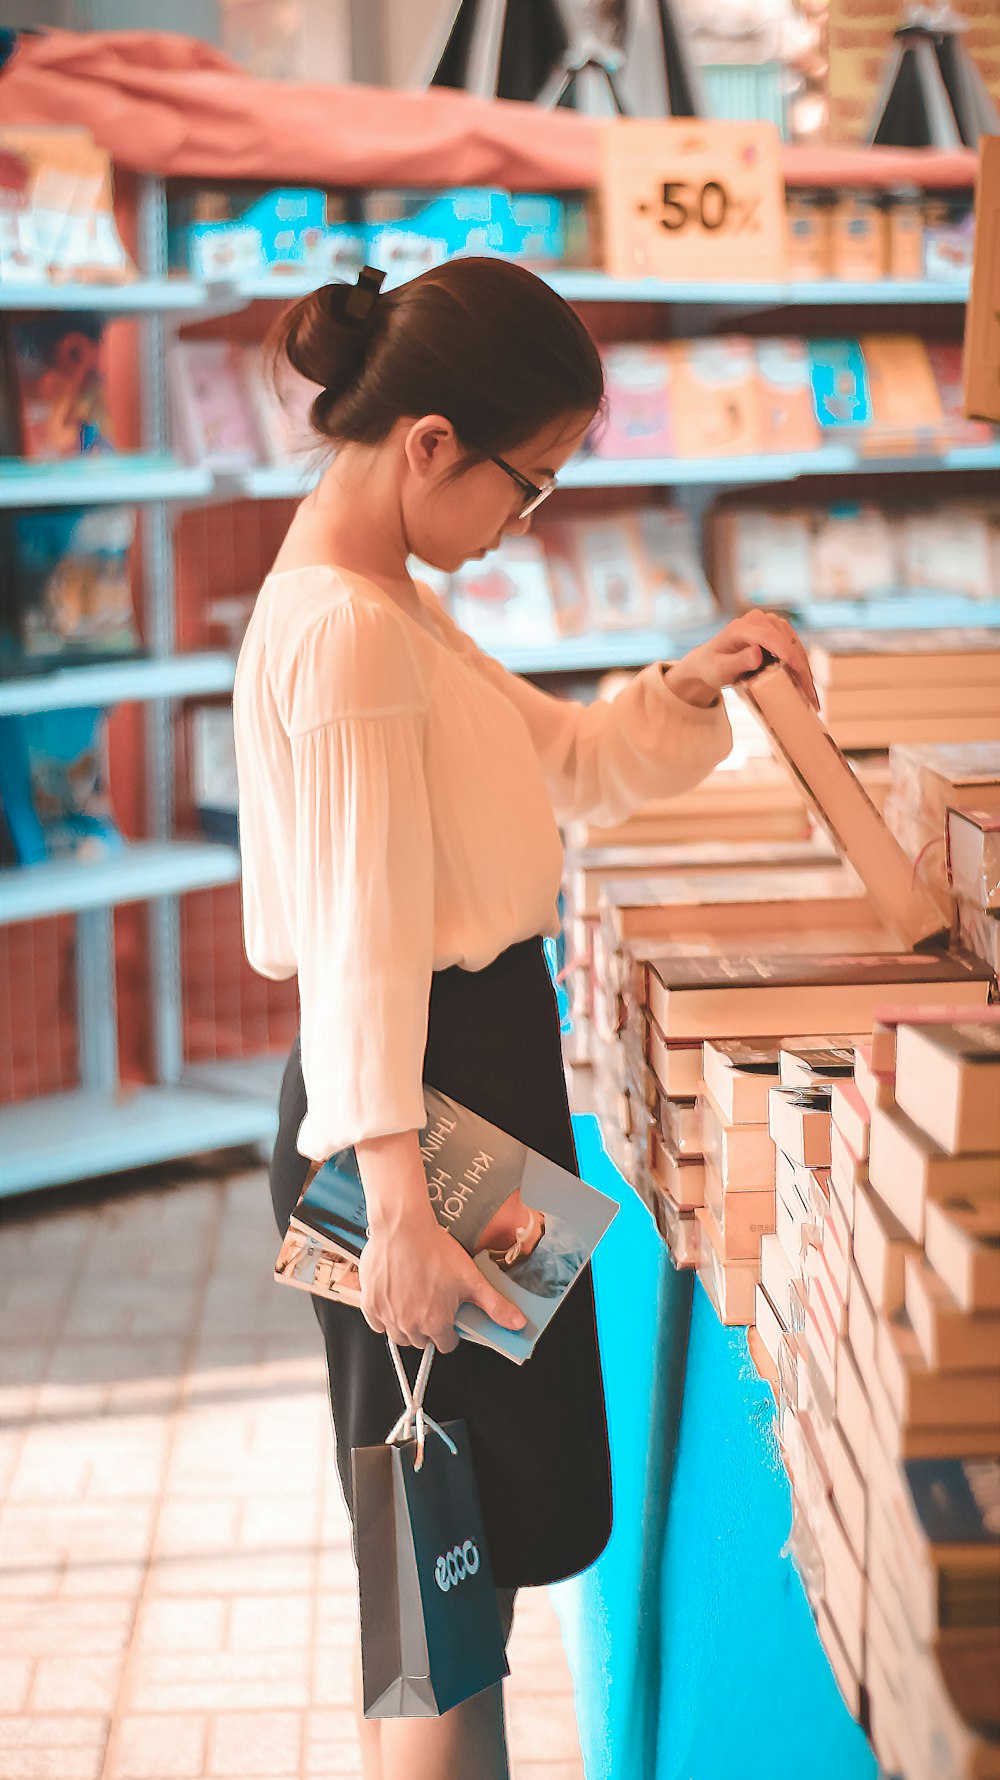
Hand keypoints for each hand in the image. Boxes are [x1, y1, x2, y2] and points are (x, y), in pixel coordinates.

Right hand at [357, 1209, 527, 1353]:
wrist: (403, 1227)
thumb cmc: (435, 1250)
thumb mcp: (472, 1278)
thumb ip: (495, 1306)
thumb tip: (517, 1324)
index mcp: (436, 1322)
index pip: (447, 1345)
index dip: (451, 1330)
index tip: (449, 1315)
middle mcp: (410, 1325)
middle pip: (422, 1342)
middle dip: (429, 1328)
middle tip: (432, 1303)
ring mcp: (387, 1316)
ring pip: (399, 1336)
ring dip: (407, 1326)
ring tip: (414, 1301)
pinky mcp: (370, 1304)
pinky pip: (377, 1324)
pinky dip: (384, 1317)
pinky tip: (394, 1299)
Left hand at [665, 612, 819, 711]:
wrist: (709, 661)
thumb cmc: (711, 667)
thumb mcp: (720, 669)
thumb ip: (738, 661)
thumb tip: (757, 653)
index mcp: (741, 627)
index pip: (770, 637)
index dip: (787, 654)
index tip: (800, 674)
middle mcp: (758, 619)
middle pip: (787, 642)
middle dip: (801, 669)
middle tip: (810, 698)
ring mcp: (769, 623)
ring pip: (795, 645)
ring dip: (805, 669)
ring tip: (811, 696)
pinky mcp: (777, 631)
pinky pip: (794, 647)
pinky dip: (801, 666)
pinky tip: (806, 685)